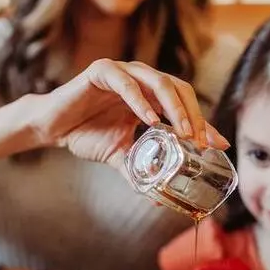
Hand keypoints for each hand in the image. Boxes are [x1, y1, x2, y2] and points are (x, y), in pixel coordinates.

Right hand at [31, 59, 229, 170]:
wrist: (52, 127)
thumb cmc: (86, 135)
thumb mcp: (119, 157)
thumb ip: (140, 171)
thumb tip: (158, 199)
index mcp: (149, 96)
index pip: (184, 105)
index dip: (203, 123)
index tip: (217, 144)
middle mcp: (140, 80)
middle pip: (179, 89)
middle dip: (194, 115)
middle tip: (200, 141)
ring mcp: (122, 72)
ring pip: (159, 82)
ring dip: (174, 107)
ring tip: (183, 131)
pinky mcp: (101, 71)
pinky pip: (126, 82)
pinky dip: (139, 100)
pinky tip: (149, 119)